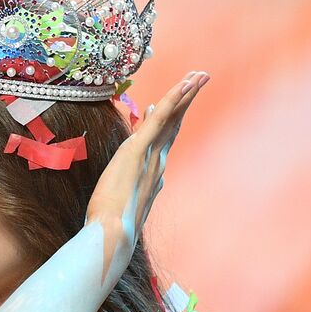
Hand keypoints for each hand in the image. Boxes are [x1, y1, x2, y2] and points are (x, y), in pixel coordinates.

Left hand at [86, 71, 209, 237]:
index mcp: (152, 175)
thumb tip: (126, 175)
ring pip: (171, 119)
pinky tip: (184, 86)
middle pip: (174, 125)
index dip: (171, 119)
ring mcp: (151, 156)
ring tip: (199, 76)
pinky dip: (172, 101)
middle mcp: (157, 164)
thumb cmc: (110, 226)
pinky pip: (159, 120)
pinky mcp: (138, 150)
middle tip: (200, 80)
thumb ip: (125, 186)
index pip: (164, 140)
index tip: (174, 102)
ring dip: (185, 94)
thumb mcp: (118, 202)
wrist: (112, 236)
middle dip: (187, 102)